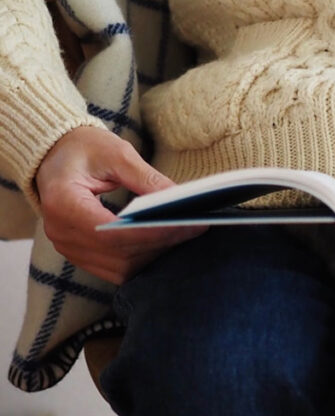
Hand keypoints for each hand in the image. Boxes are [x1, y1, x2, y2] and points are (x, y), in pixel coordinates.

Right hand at [35, 126, 205, 283]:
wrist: (57, 155)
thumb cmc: (85, 149)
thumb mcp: (117, 153)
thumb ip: (146, 178)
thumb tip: (178, 198)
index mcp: (63, 202)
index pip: (109, 232)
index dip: (148, 233)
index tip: (184, 225)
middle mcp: (60, 231)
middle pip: (117, 253)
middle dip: (159, 243)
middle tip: (196, 227)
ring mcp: (67, 246)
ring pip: (118, 266)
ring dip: (154, 254)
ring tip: (186, 233)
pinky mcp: (79, 252)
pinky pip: (113, 267)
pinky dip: (142, 257)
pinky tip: (166, 241)